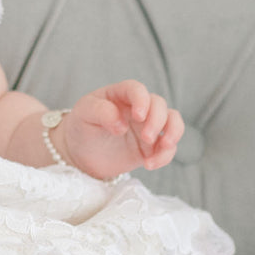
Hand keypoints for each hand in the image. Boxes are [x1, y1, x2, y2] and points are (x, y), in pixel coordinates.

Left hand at [61, 80, 184, 179]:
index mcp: (121, 94)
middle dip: (158, 120)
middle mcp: (138, 108)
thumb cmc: (81, 126)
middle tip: (146, 137)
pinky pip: (168, 148)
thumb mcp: (83, 114)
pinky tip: (149, 165)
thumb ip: (101, 112)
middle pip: (160, 105)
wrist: (80, 154)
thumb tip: (121, 124)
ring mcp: (147, 126)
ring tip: (162, 147)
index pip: (138, 89)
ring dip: (173, 133)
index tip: (138, 116)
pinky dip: (165, 156)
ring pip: (173, 122)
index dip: (142, 100)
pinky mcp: (151, 147)